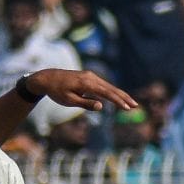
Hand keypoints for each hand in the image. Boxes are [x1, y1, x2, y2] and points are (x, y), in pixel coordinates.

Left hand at [20, 69, 136, 113]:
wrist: (48, 78)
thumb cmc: (57, 91)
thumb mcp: (69, 100)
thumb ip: (85, 103)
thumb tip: (101, 106)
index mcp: (86, 83)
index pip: (106, 93)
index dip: (118, 101)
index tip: (127, 108)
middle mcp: (91, 77)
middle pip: (111, 88)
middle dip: (124, 97)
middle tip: (135, 106)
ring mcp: (91, 76)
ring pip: (108, 86)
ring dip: (120, 95)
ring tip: (130, 103)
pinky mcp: (89, 77)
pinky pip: (103, 85)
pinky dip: (112, 92)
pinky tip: (118, 98)